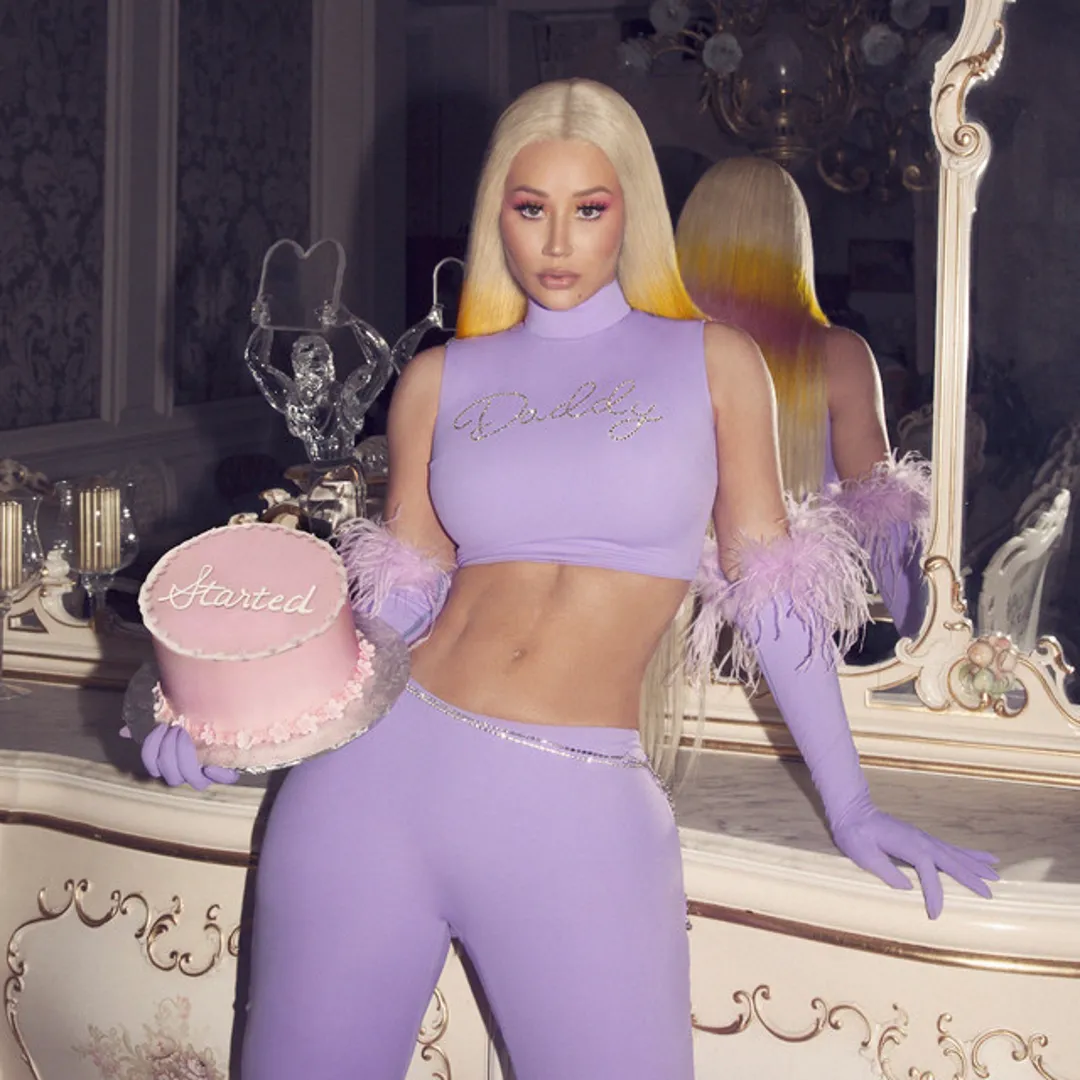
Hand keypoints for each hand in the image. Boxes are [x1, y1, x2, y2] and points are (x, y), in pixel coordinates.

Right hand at [138, 723, 238, 790]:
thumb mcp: (170, 722)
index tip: (160, 727)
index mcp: (169, 762)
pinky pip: (223, 780)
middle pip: (170, 774)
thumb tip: (124, 732)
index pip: (152, 765)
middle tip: (177, 729)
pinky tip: (211, 764)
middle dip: (169, 752)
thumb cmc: (192, 726)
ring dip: (187, 759)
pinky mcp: (226, 774)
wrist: (224, 726)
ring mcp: (205, 775)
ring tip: (190, 737)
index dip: (152, 749)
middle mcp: (185, 773)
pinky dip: (217, 774)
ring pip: (191, 779)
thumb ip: (147, 726)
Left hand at [831, 796, 998, 918]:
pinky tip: (985, 857)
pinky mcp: (924, 839)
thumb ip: (885, 870)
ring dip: (976, 865)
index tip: (935, 914)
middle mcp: (922, 841)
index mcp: (909, 846)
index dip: (934, 894)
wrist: (853, 811)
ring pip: (956, 854)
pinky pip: (952, 849)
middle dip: (972, 878)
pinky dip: (970, 854)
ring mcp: (925, 839)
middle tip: (990, 894)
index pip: (928, 873)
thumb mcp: (863, 854)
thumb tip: (906, 888)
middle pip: (952, 862)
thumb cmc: (854, 833)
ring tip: (997, 875)